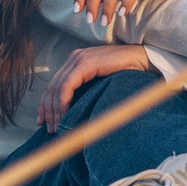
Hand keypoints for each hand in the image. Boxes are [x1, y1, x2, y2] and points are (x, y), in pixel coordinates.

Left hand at [37, 44, 153, 130]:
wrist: (143, 60)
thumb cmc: (127, 74)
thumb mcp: (101, 83)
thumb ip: (87, 89)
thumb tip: (74, 111)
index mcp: (76, 61)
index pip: (54, 84)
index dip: (46, 104)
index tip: (43, 121)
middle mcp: (74, 57)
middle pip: (52, 86)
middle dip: (47, 110)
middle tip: (48, 128)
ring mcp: (79, 59)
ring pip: (57, 87)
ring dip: (55, 109)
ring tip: (56, 125)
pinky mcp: (86, 63)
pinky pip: (67, 85)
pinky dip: (63, 101)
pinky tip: (64, 114)